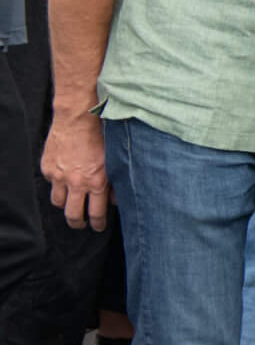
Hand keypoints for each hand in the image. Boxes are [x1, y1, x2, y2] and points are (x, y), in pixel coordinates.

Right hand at [43, 111, 109, 230]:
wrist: (78, 118)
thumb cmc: (102, 135)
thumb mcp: (116, 160)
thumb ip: (116, 182)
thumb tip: (116, 200)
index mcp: (96, 182)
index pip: (96, 214)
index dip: (98, 224)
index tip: (99, 227)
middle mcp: (76, 183)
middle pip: (73, 215)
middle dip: (78, 223)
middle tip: (81, 224)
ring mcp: (59, 176)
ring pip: (58, 202)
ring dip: (65, 204)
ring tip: (71, 203)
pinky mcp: (47, 168)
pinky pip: (51, 183)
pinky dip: (57, 184)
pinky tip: (65, 179)